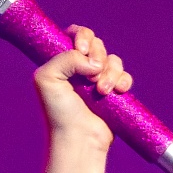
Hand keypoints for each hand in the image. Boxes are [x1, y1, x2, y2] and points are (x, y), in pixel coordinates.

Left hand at [34, 25, 131, 144]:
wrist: (77, 138)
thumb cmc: (58, 112)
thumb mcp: (47, 78)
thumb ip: (65, 57)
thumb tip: (93, 62)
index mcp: (62, 62)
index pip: (75, 34)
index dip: (82, 36)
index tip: (81, 49)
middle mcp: (79, 69)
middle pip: (97, 44)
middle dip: (97, 55)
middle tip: (90, 77)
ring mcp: (97, 80)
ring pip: (112, 60)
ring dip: (110, 72)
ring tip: (101, 91)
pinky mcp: (113, 93)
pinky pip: (124, 76)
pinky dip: (123, 81)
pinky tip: (117, 92)